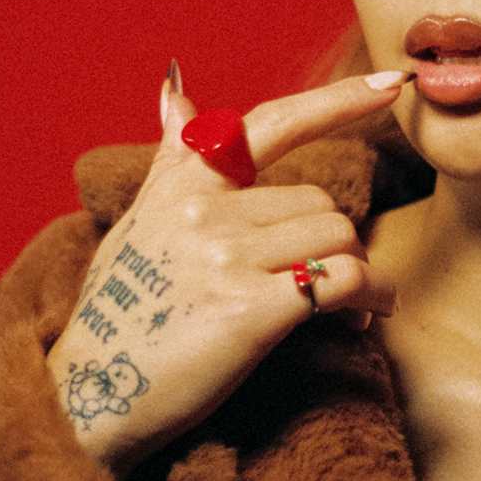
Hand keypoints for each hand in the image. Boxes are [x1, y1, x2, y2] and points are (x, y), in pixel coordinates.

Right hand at [45, 61, 408, 473]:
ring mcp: (226, 257)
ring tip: (347, 310)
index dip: (336, 101)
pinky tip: (365, 320)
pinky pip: (345, 280)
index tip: (390, 83)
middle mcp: (203, 209)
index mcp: (183, 183)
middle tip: (331, 284)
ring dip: (358, 274)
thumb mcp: (137, 223)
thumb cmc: (121, 313)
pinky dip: (371, 298)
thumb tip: (176, 85)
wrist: (91, 398)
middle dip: (334, 243)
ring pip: (339, 236)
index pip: (270, 123)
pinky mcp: (252, 309)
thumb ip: (171, 157)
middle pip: (320, 201)